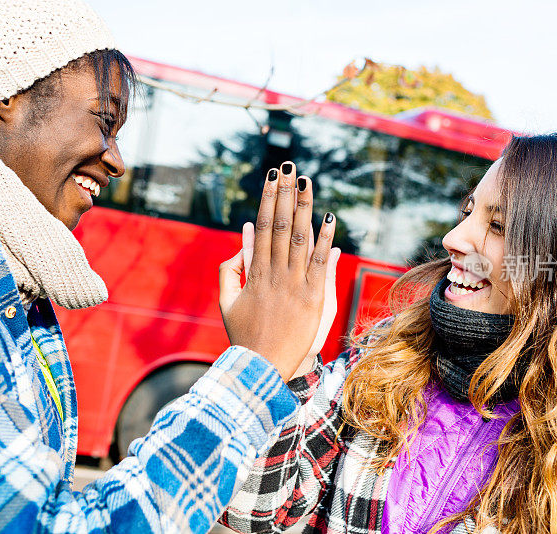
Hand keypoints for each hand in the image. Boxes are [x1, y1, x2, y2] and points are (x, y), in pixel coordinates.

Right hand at [219, 162, 336, 379]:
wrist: (263, 367)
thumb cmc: (244, 335)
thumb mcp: (227, 302)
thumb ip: (231, 269)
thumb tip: (245, 236)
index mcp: (254, 273)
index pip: (263, 227)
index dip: (268, 199)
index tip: (272, 177)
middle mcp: (274, 274)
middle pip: (279, 225)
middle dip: (284, 193)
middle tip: (288, 166)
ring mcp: (294, 285)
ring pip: (298, 238)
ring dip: (303, 207)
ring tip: (306, 181)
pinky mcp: (313, 298)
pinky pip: (318, 263)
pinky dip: (324, 240)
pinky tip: (329, 218)